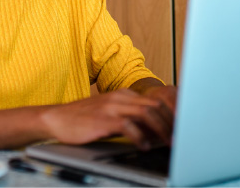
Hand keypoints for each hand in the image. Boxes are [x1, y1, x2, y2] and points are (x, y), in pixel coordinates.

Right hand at [39, 88, 173, 149]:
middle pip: (156, 105)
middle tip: (181, 138)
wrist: (57, 118)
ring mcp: (112, 107)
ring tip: (168, 143)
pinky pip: (129, 126)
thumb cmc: (84, 119)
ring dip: (162, 129)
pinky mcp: (104, 120)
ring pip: (147, 113)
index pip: (156, 100)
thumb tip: (155, 130)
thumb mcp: (110, 114)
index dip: (172, 114)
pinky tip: (144, 146)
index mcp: (124, 94)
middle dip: (172, 122)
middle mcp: (120, 98)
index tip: (182, 128)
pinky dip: (141, 137)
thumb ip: (131, 118)